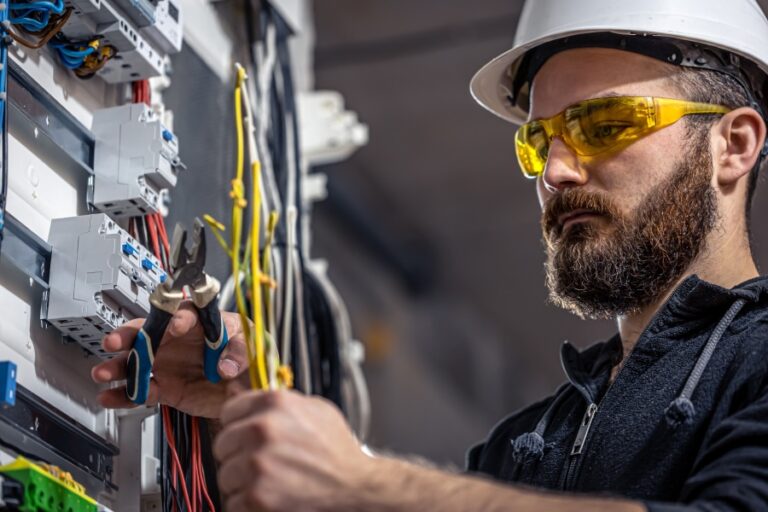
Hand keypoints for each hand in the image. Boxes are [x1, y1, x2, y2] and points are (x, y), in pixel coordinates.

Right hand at [91, 303, 248, 417]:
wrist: (247, 386)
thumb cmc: (248, 354)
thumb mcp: (252, 346)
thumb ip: (239, 352)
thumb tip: (226, 365)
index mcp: (199, 322)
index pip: (184, 314)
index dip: (177, 318)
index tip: (175, 326)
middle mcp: (177, 340)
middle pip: (148, 333)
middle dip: (129, 336)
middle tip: (115, 341)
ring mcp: (168, 364)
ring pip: (137, 362)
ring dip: (118, 367)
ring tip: (102, 372)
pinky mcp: (166, 387)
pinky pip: (142, 391)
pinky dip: (124, 395)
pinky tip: (109, 396)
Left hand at [213, 389, 373, 511]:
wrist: (355, 486)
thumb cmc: (336, 448)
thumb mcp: (313, 409)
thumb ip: (274, 400)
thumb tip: (235, 388)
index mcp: (275, 402)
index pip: (229, 411)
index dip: (239, 425)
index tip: (247, 435)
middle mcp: (262, 429)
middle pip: (222, 443)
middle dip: (238, 454)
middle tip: (262, 461)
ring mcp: (257, 464)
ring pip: (225, 474)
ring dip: (242, 481)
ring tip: (269, 480)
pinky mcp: (256, 496)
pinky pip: (232, 501)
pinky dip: (248, 504)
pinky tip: (271, 496)